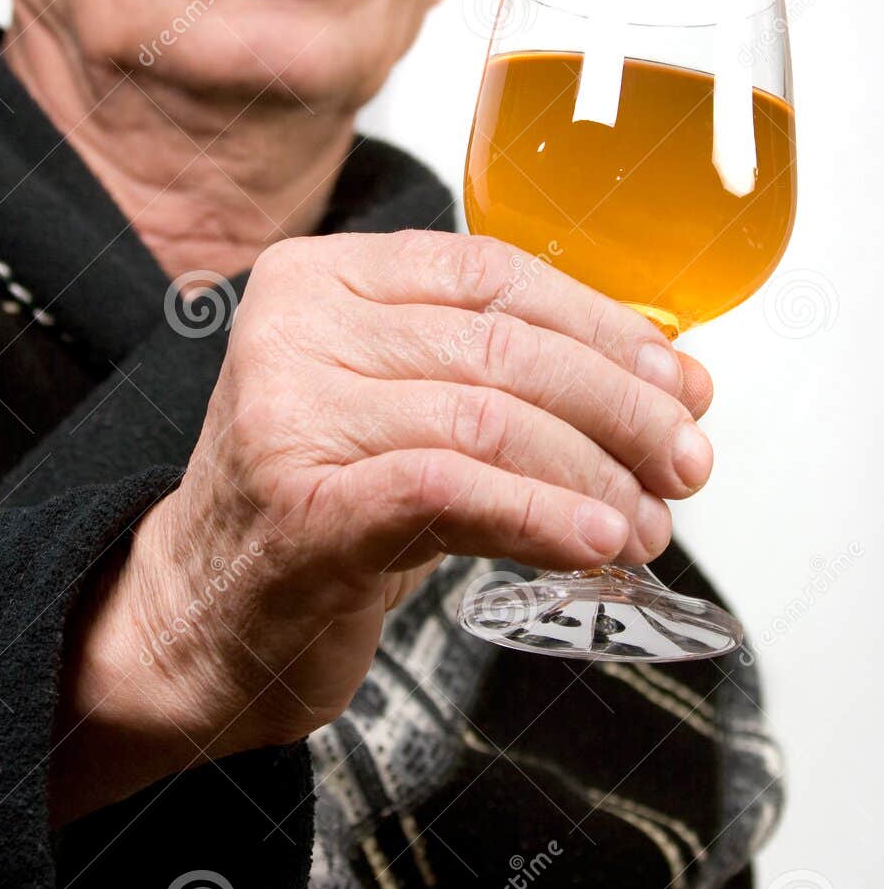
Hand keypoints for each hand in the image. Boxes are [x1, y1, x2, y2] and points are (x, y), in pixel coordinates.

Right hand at [54, 231, 712, 819]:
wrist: (200, 615)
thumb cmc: (321, 504)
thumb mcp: (404, 408)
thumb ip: (506, 373)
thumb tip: (670, 376)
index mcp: (321, 274)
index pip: (492, 273)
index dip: (602, 326)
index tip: (679, 382)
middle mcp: (293, 324)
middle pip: (501, 347)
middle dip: (619, 407)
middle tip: (687, 460)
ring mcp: (285, 411)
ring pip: (487, 419)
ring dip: (595, 475)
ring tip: (647, 522)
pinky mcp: (300, 505)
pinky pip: (453, 491)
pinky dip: (543, 517)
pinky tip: (595, 542)